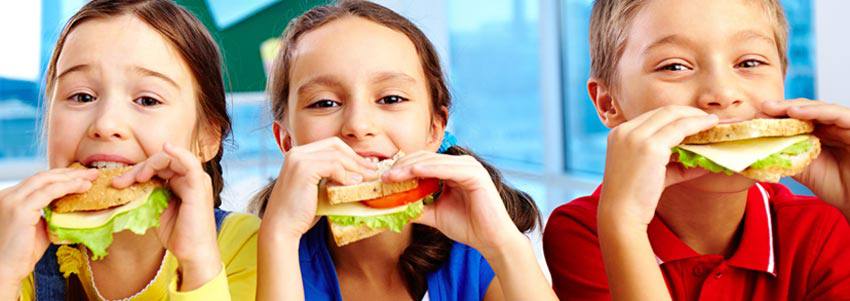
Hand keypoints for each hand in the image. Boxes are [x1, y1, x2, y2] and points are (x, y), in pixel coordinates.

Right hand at [0, 168, 97, 293]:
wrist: (5, 270)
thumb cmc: (21, 253)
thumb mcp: (38, 228)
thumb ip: (49, 214)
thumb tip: (69, 207)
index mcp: (10, 198)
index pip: (38, 181)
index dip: (61, 176)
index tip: (82, 177)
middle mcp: (8, 195)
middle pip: (43, 176)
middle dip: (69, 172)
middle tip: (91, 173)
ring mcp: (12, 201)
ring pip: (46, 181)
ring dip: (72, 178)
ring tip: (91, 178)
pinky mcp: (19, 209)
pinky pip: (49, 192)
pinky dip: (67, 187)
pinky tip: (82, 187)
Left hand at [113, 142, 218, 290]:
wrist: (193, 253)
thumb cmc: (178, 234)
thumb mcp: (156, 209)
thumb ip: (148, 194)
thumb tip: (127, 185)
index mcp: (182, 183)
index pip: (158, 167)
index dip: (137, 171)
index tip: (118, 183)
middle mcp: (190, 178)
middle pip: (163, 162)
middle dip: (139, 168)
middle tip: (120, 182)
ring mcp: (196, 181)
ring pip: (171, 160)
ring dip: (150, 164)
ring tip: (135, 178)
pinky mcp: (198, 186)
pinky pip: (190, 163)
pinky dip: (178, 153)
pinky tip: (167, 148)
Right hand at [260, 137, 376, 240]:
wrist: (281, 229)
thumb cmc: (300, 214)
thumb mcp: (318, 190)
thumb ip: (332, 179)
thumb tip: (358, 175)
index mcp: (298, 155)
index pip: (330, 145)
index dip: (351, 154)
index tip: (367, 165)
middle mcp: (297, 152)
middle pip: (335, 145)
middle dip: (357, 157)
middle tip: (373, 170)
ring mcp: (298, 159)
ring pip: (336, 155)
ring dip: (356, 167)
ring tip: (370, 178)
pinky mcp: (303, 169)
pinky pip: (333, 166)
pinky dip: (347, 175)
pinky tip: (356, 184)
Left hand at [383, 151, 523, 257]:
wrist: (491, 240)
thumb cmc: (467, 226)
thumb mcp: (434, 215)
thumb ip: (416, 207)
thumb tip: (391, 207)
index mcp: (452, 170)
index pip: (421, 162)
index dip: (401, 168)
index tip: (383, 178)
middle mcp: (460, 164)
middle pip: (424, 158)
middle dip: (402, 166)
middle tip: (383, 176)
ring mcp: (469, 167)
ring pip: (432, 161)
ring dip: (410, 167)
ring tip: (392, 176)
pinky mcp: (475, 174)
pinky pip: (447, 168)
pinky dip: (429, 169)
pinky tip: (413, 173)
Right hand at [599, 105, 717, 226]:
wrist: (620, 214)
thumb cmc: (634, 198)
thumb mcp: (651, 173)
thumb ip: (672, 163)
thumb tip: (700, 159)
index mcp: (619, 134)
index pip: (652, 116)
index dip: (675, 115)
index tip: (693, 119)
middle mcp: (626, 130)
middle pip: (663, 111)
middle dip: (688, 112)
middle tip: (708, 118)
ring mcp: (637, 137)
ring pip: (673, 116)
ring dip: (696, 116)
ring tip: (712, 122)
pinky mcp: (650, 147)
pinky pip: (681, 129)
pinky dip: (698, 126)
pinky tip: (710, 128)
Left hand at [762, 99, 849, 215]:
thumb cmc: (837, 185)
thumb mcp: (803, 169)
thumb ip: (785, 156)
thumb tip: (754, 150)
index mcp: (819, 133)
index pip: (795, 119)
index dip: (776, 116)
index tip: (754, 117)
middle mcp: (832, 125)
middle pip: (805, 110)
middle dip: (782, 108)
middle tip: (762, 107)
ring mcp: (844, 125)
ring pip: (819, 108)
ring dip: (795, 106)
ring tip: (774, 107)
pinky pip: (837, 114)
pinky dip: (817, 111)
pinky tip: (796, 112)